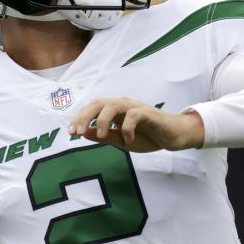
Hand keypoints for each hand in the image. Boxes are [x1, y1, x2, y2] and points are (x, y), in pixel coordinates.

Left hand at [68, 98, 204, 151]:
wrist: (173, 136)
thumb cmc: (147, 136)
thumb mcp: (121, 140)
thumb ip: (104, 136)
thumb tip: (83, 133)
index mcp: (114, 111)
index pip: (92, 108)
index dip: (79, 118)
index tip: (70, 132)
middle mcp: (123, 105)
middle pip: (98, 103)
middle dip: (85, 116)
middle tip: (77, 132)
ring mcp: (135, 107)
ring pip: (113, 105)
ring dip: (103, 120)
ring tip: (99, 135)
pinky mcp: (148, 113)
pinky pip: (134, 116)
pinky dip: (128, 128)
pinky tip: (129, 140)